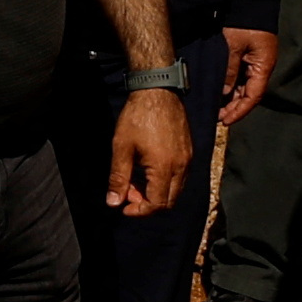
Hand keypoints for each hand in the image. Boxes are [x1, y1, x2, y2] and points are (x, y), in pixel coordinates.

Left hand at [104, 86, 189, 217]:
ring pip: (175, 189)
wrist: (157, 90)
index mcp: (164, 167)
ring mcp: (187, 158)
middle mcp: (181, 166)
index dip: (139, 211)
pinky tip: (148, 170)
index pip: (157, 204)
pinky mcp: (188, 151)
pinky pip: (180, 176)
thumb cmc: (138, 116)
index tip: (124, 207)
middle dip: (147, 203)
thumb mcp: (122, 148)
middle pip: (169, 201)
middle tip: (128, 193)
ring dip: (156, 192)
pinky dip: (164, 181)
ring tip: (135, 180)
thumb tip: (113, 202)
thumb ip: (118, 178)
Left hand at [217, 26, 278, 128]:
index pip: (253, 96)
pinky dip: (233, 87)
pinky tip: (222, 93)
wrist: (251, 1)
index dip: (240, 111)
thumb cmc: (244, 22)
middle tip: (219, 118)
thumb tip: (224, 92)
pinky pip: (242, 78)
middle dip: (235, 108)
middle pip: (250, 95)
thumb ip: (229, 70)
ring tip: (218, 108)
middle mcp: (262, 67)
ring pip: (245, 87)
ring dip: (233, 99)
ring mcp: (256, 63)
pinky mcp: (250, 58)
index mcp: (263, 66)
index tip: (226, 121)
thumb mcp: (233, 46)